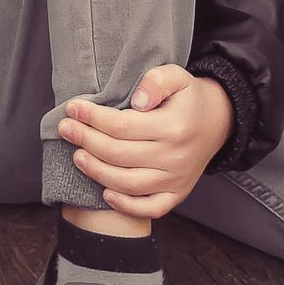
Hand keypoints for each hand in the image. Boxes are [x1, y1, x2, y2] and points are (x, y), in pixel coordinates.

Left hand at [56, 64, 234, 218]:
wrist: (219, 121)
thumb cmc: (189, 97)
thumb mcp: (178, 76)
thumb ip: (156, 81)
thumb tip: (137, 101)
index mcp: (173, 127)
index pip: (123, 126)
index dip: (93, 118)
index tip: (72, 108)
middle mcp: (175, 157)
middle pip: (120, 155)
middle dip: (86, 141)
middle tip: (65, 128)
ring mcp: (177, 179)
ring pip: (129, 183)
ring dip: (97, 172)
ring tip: (76, 156)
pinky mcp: (178, 194)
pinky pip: (151, 208)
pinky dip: (127, 206)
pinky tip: (105, 192)